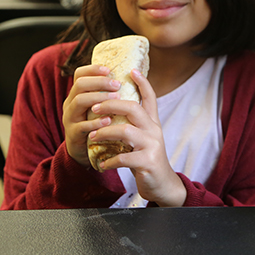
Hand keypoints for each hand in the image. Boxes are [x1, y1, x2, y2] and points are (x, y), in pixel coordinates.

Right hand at [62, 64, 120, 168]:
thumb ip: (109, 93)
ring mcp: (70, 118)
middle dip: (99, 82)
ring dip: (99, 98)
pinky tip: (109, 120)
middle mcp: (71, 103)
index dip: (93, 69)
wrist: (84, 150)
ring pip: (79, 101)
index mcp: (78, 94)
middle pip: (80, 84)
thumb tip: (134, 75)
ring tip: (117, 98)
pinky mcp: (73, 134)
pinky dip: (95, 122)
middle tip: (117, 85)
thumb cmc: (97, 123)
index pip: (79, 74)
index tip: (109, 69)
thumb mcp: (100, 106)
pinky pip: (81, 125)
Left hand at [87, 69, 186, 206]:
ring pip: (126, 131)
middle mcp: (154, 130)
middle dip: (112, 105)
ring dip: (105, 132)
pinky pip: (124, 158)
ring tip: (92, 136)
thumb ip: (133, 123)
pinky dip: (109, 160)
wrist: (162, 184)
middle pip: (134, 109)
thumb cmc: (146, 158)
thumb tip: (114, 107)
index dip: (142, 83)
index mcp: (152, 122)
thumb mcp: (143, 137)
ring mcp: (152, 146)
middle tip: (95, 107)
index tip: (131, 70)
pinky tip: (101, 163)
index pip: (150, 97)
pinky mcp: (147, 162)